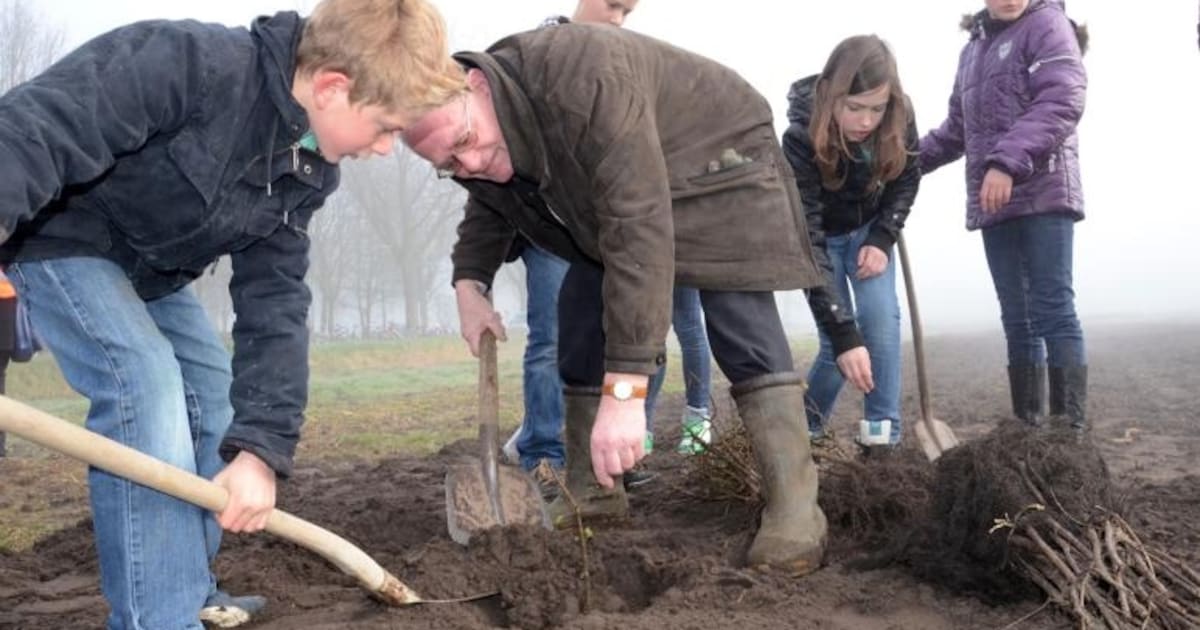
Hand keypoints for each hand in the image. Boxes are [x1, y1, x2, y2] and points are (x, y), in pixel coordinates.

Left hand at [212, 451, 276, 532]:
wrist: (258, 461)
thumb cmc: (238, 470)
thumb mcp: (218, 481)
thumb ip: (213, 499)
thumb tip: (213, 513)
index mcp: (240, 501)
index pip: (226, 524)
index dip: (220, 518)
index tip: (221, 511)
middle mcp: (253, 506)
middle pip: (236, 528)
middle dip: (231, 521)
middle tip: (230, 510)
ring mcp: (263, 507)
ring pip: (249, 528)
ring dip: (243, 523)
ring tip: (240, 512)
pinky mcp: (270, 506)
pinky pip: (260, 524)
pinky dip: (254, 522)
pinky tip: (249, 514)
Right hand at [454, 279, 505, 355]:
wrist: (467, 290)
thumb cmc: (476, 305)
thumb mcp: (491, 319)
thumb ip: (499, 331)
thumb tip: (504, 340)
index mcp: (471, 336)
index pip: (477, 353)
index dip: (486, 354)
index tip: (495, 351)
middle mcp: (468, 334)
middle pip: (482, 342)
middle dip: (493, 336)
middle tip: (500, 328)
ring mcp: (468, 327)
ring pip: (483, 333)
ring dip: (492, 327)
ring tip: (497, 317)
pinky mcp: (470, 320)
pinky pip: (480, 326)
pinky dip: (488, 322)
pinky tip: (493, 314)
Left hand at [590, 373, 648, 488]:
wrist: (622, 397)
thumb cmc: (608, 414)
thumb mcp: (597, 431)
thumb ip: (600, 448)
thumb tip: (606, 467)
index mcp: (597, 442)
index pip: (600, 467)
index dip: (604, 479)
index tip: (608, 484)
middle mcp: (611, 444)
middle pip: (616, 469)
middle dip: (617, 469)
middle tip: (618, 463)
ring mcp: (626, 442)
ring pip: (629, 464)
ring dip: (628, 461)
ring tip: (626, 450)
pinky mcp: (638, 438)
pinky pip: (640, 455)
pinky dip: (637, 453)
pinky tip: (634, 445)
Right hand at [836, 346, 874, 393]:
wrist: (845, 340)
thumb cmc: (858, 348)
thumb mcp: (865, 355)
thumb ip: (867, 365)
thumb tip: (869, 376)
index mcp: (861, 359)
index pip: (865, 374)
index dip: (868, 382)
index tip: (871, 387)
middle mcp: (852, 362)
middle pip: (857, 377)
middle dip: (862, 385)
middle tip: (866, 390)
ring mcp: (845, 363)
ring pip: (850, 377)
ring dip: (856, 384)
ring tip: (860, 388)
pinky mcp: (839, 364)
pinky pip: (845, 374)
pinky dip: (850, 379)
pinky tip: (853, 382)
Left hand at [856, 245, 888, 279]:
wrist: (881, 243)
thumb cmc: (870, 247)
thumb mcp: (863, 249)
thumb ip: (860, 256)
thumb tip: (859, 265)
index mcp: (872, 253)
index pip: (867, 264)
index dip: (862, 271)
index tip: (857, 274)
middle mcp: (879, 257)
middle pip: (872, 269)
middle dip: (865, 274)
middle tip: (859, 277)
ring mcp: (883, 260)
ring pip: (877, 271)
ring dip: (870, 275)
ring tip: (864, 276)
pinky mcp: (886, 263)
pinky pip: (881, 271)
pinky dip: (876, 274)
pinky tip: (871, 274)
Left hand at [979, 168, 1012, 213]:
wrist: (1002, 166)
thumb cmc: (992, 175)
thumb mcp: (986, 181)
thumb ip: (985, 189)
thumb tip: (984, 202)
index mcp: (986, 184)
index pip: (984, 196)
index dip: (984, 205)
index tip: (985, 210)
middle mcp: (993, 185)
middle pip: (991, 199)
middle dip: (991, 207)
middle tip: (992, 212)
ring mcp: (1001, 184)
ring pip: (998, 198)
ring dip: (998, 205)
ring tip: (998, 208)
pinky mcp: (1008, 184)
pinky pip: (1006, 194)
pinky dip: (1005, 200)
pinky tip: (1004, 203)